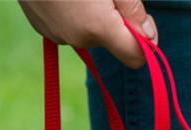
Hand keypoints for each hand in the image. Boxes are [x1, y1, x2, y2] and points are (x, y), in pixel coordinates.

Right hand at [18, 0, 156, 67]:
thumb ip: (133, 11)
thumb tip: (149, 39)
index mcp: (99, 28)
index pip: (136, 58)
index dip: (145, 42)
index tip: (141, 19)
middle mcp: (77, 38)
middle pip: (111, 43)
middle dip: (116, 22)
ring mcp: (56, 34)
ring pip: (89, 34)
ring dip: (94, 17)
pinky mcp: (41, 27)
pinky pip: (69, 28)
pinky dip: (74, 14)